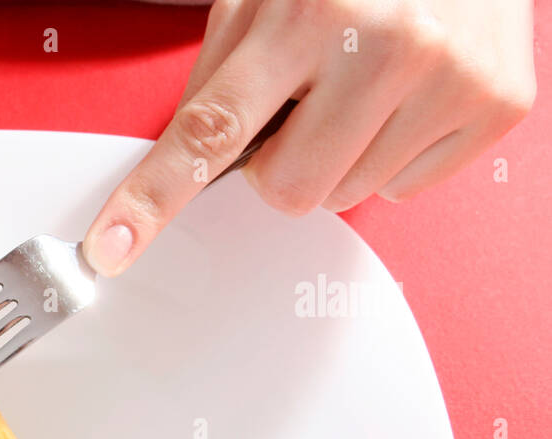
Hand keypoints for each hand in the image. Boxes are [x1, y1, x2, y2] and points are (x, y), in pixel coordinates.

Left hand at [83, 0, 535, 276]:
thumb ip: (221, 71)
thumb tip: (184, 158)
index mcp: (309, 11)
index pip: (209, 132)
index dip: (153, 198)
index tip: (112, 247)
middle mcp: (382, 45)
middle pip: (285, 189)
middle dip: (281, 159)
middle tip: (305, 102)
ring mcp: (446, 80)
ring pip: (344, 197)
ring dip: (338, 156)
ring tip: (363, 84)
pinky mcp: (494, 107)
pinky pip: (403, 191)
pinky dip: (393, 154)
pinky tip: (407, 95)